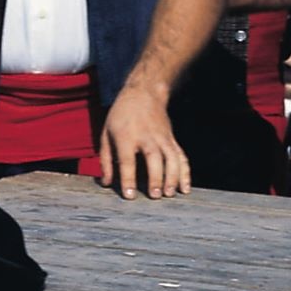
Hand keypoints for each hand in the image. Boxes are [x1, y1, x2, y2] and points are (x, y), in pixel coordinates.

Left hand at [98, 85, 189, 199]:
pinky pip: (182, 157)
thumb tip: (106, 183)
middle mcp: (146, 137)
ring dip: (173, 177)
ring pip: (172, 159)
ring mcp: (162, 138)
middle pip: (153, 159)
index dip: (128, 178)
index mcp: (126, 135)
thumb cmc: (120, 116)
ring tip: (170, 194)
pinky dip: (185, 173)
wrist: (143, 94)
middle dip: (155, 178)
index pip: (127, 160)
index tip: (129, 196)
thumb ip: (105, 159)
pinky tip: (185, 188)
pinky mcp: (172, 139)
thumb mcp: (106, 134)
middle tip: (155, 196)